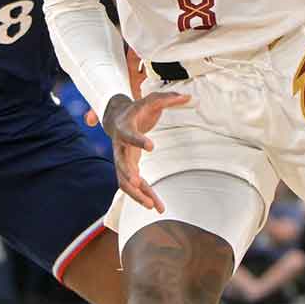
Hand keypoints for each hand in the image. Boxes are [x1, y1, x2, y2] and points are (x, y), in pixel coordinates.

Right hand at [102, 92, 190, 212]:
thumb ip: (167, 97)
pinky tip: (156, 207)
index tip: (151, 146)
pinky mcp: (128, 169)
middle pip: (119, 162)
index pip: (129, 134)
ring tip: (151, 205)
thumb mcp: (150, 100)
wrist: (115, 117)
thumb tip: (188, 96)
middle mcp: (119, 146)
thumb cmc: (136, 109)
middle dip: (127, 173)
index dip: (138, 140)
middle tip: (137, 182)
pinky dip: (144, 196)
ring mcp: (121, 160)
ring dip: (136, 193)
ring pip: (124, 181)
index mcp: (124, 128)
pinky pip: (134, 186)